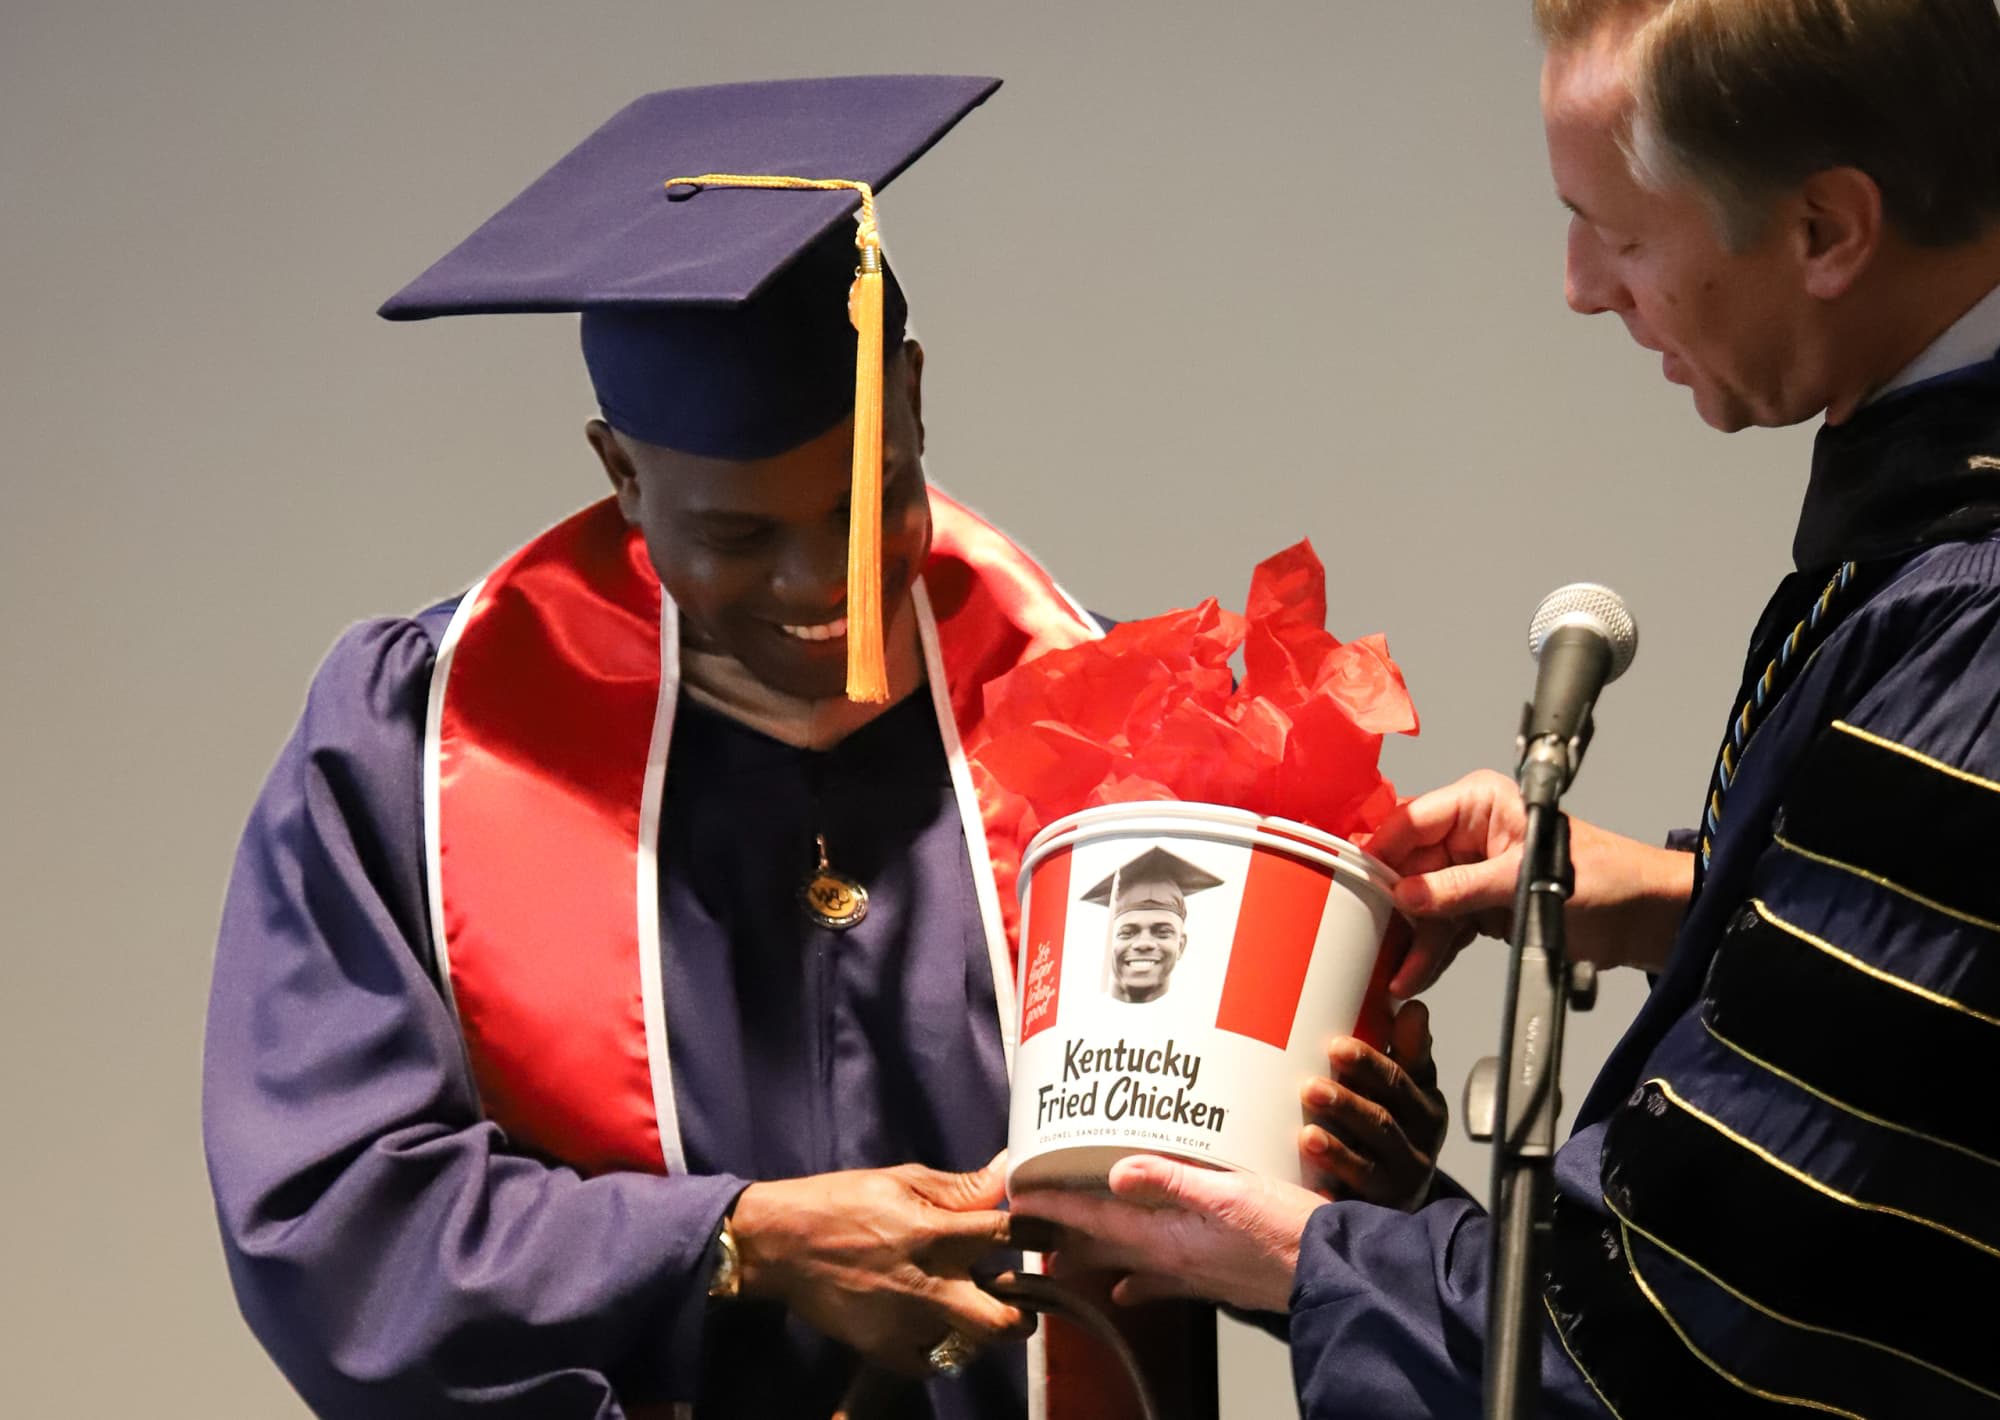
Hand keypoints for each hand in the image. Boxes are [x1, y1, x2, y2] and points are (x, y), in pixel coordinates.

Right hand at [729, 1157, 1034, 1375]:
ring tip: (969, 1308)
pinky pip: (934, 1361)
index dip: (1044, 1234)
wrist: (781, 1245)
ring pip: (972, 1345)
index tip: (1060, 1235)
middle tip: (1020, 1299)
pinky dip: (939, 1345)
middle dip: (1025, 1314)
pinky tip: (930, 1322)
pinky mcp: (887, 1351)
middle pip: (1006, 1321)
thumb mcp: (902, 1181)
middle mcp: (929, 1285)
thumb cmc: (843, 1202)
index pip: (1010, 1235)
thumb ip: (960, 1188)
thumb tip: (1007, 1170)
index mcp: (935, 1233)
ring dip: (978, 1328)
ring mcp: (908, 1325)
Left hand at [1011, 1155, 1322, 1313]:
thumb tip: (1119, 1172)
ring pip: (1125, 1262)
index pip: (1096, 1218)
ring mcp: (1191, 1273)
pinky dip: (1137, 1283)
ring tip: (1059, 1255)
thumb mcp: (1231, 1192)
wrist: (1328, 1273)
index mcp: (1168, 1234)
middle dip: (1063, 1234)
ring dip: (1092, 1255)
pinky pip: (1160, 1283)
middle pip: (1101, 1244)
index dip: (1056, 1207)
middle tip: (1029, 1224)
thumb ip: (1173, 1181)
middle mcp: (1171, 1259)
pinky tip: (1127, 1289)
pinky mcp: (1213, 1279)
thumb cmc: (1288, 1231)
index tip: (1021, 1199)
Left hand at [1300, 1000, 1444, 1209]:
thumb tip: (1413, 1007)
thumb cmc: (1399, 1126)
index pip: (1399, 1080)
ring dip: (1337, 1150)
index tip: (1337, 1046)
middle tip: (1310, 1087)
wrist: (1405, 1194)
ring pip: (1368, 1165)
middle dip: (1347, 1104)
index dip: (1369, 1064)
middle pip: (1382, 1121)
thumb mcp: (1409, 1087)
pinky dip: (1333, 1197)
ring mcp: (1399, 1184)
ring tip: (1307, 1136)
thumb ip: (1407, 1051)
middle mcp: (1420, 1147)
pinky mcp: (1377, 1212)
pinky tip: (1312, 1190)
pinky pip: (1353, 1205)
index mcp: (1425, 1107)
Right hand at [1366, 770, 1693, 994]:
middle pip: (1410, 865)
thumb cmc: (1607, 879)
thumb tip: (1405, 897)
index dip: (1381, 850)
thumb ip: (1461, 888)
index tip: (1352, 880)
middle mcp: (1470, 832)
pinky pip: (1445, 926)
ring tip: (1395, 973)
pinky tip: (1415, 974)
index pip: (1413, 820)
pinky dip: (1432, 951)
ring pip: (1424, 903)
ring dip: (1411, 939)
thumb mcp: (1525, 881)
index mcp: (1480, 803)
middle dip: (1393, 906)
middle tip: (1366, 936)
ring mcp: (1473, 870)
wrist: (1647, 920)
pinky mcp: (1481, 905)